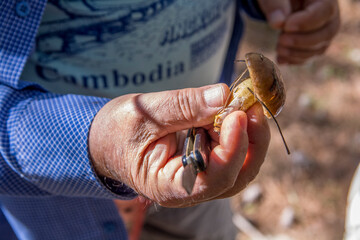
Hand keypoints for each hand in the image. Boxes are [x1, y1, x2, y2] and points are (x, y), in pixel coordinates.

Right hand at [88, 84, 269, 206]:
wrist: (105, 140)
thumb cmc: (116, 131)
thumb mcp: (144, 114)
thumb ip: (183, 106)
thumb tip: (223, 95)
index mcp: (169, 186)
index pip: (213, 179)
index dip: (232, 148)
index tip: (237, 113)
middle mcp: (190, 188)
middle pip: (236, 175)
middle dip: (251, 140)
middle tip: (251, 105)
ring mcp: (199, 176)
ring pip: (239, 165)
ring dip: (247, 134)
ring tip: (240, 103)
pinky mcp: (203, 162)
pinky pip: (229, 151)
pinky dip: (235, 130)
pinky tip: (229, 110)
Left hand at [257, 0, 340, 63]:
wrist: (281, 3)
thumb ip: (277, 5)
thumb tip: (278, 23)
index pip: (325, 11)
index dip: (306, 23)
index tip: (286, 27)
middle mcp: (330, 16)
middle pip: (327, 33)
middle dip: (301, 41)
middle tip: (281, 39)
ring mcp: (324, 32)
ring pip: (319, 48)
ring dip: (297, 53)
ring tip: (278, 47)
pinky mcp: (315, 45)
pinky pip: (310, 57)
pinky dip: (294, 60)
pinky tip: (280, 59)